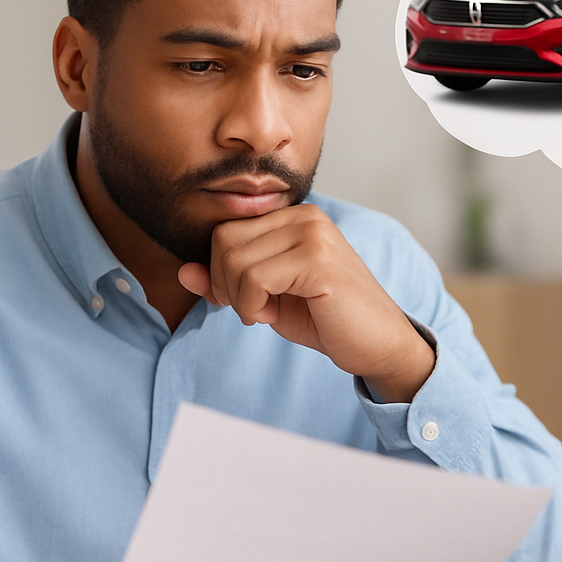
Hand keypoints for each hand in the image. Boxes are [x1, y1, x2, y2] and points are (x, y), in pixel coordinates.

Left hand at [177, 204, 434, 402]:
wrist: (378, 345)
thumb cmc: (326, 320)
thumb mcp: (267, 299)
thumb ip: (227, 281)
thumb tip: (183, 272)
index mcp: (294, 217)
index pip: (226, 231)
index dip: (219, 271)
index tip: (240, 300)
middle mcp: (304, 217)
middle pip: (223, 240)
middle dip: (224, 284)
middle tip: (251, 310)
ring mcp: (313, 235)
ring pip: (235, 260)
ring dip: (239, 299)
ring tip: (267, 313)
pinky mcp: (317, 261)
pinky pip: (254, 278)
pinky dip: (251, 306)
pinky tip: (273, 317)